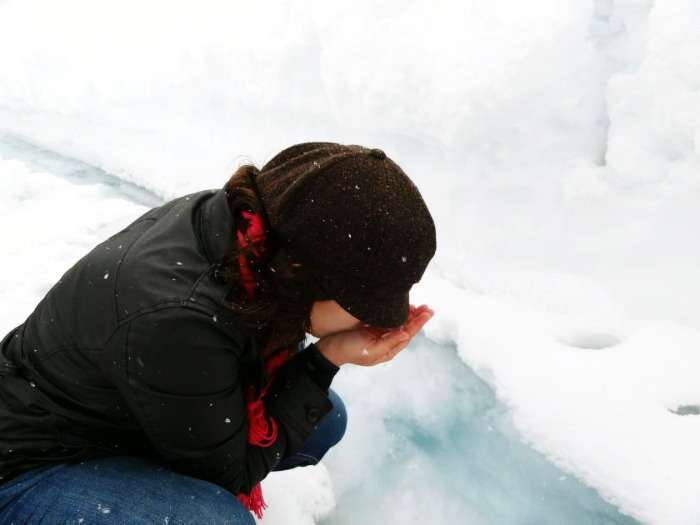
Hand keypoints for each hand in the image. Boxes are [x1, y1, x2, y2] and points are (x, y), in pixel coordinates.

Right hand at [316, 304, 434, 366]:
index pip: (407, 335)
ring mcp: (378, 335)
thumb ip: (389, 342)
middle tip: (428, 307)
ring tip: (419, 306)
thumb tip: (406, 333)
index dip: (418, 324)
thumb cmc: (350, 350)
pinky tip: (401, 307)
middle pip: (405, 329)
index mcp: (388, 350)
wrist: (329, 348)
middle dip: (417, 318)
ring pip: (398, 324)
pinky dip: (396, 313)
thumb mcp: (371, 350)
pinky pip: (388, 320)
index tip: (427, 313)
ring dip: (408, 315)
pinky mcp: (370, 328)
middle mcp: (386, 342)